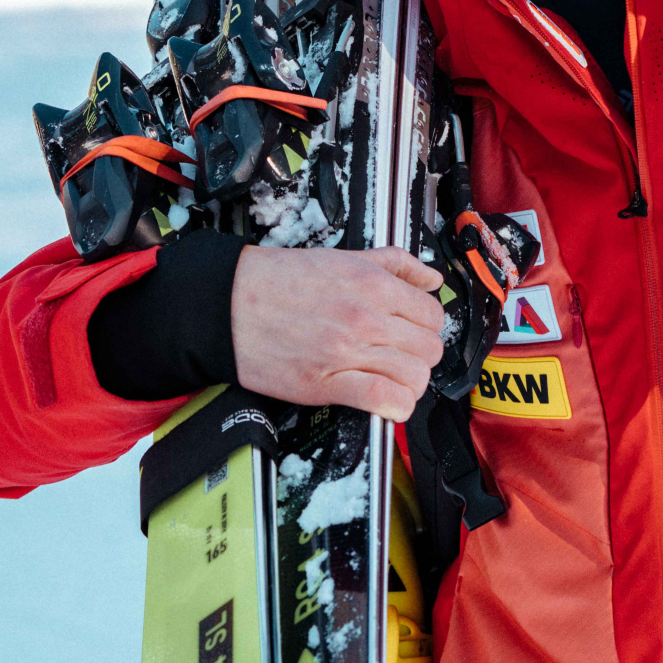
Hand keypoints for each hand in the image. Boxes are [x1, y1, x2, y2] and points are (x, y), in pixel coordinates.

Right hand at [231, 244, 443, 421]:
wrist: (229, 302)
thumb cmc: (280, 280)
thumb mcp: (344, 257)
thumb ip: (394, 264)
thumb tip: (431, 278)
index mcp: (373, 284)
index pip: (433, 315)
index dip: (428, 327)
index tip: (415, 332)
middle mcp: (366, 317)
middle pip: (429, 349)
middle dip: (421, 356)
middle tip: (403, 357)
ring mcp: (347, 352)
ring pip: (414, 377)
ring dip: (410, 383)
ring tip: (394, 380)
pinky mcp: (325, 383)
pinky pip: (382, 399)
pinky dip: (395, 406)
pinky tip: (388, 402)